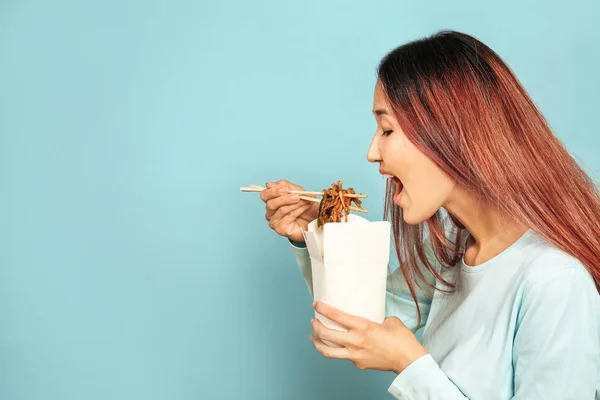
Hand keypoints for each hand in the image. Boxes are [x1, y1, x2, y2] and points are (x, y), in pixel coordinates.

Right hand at [260, 179, 319, 242]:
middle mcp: (271, 211)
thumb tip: (269, 184)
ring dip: (295, 204)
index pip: (265, 195)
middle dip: (284, 198)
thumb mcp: (297, 192)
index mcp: (272, 200)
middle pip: (270, 203)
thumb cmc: (305, 206)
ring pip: (281, 210)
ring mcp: (274, 221)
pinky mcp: (280, 229)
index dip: (273, 191)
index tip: (285, 189)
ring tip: (306, 201)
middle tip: (296, 196)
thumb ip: (285, 187)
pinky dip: (298, 210)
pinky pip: (288, 217)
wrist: (315, 219)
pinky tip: (305, 208)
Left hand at [310, 301, 427, 373]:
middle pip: (325, 334)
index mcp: (362, 327)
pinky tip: (336, 345)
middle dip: (315, 326)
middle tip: (314, 321)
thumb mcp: (389, 321)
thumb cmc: (402, 340)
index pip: (336, 316)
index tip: (316, 304)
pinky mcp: (358, 364)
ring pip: (327, 351)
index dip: (323, 309)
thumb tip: (370, 316)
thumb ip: (375, 318)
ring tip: (313, 336)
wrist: (409, 360)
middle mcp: (355, 341)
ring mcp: (355, 355)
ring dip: (317, 343)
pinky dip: (336, 350)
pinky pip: (342, 356)